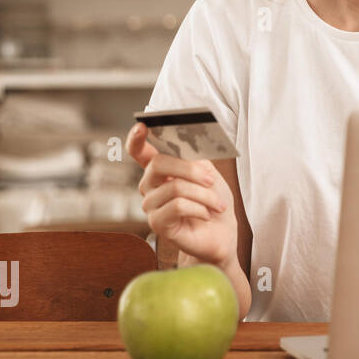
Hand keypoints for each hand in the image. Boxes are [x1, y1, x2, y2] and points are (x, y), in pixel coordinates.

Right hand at [126, 122, 237, 268]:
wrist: (222, 233)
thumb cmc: (214, 202)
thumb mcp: (208, 174)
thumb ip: (194, 159)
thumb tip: (186, 146)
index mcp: (160, 170)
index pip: (139, 151)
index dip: (136, 138)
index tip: (142, 125)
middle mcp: (150, 185)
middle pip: (159, 164)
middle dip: (191, 170)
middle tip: (211, 180)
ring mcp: (151, 205)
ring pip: (175, 187)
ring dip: (204, 195)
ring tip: (217, 204)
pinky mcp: (157, 223)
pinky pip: (177, 206)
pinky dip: (199, 208)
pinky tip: (206, 215)